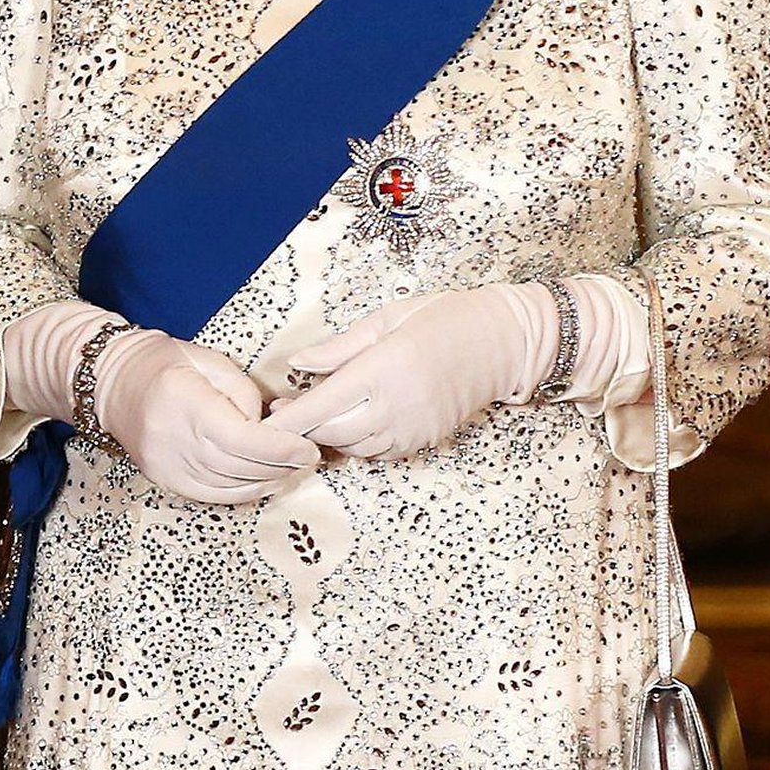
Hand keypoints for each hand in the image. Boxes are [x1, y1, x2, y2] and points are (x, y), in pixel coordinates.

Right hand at [96, 332, 320, 504]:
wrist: (114, 382)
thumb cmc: (165, 362)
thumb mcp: (210, 360)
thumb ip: (243, 393)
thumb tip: (268, 425)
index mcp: (186, 403)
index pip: (242, 439)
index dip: (280, 449)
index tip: (308, 448)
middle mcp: (173, 441)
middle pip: (239, 466)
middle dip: (281, 465)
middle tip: (310, 457)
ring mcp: (166, 467)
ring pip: (228, 487)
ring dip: (267, 481)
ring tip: (293, 468)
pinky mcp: (165, 480)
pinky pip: (211, 495)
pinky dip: (242, 492)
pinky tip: (264, 481)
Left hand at [263, 285, 559, 459]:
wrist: (501, 342)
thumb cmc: (444, 318)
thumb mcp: (388, 318)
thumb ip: (340, 346)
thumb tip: (298, 362)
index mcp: (384, 369)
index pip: (322, 406)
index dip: (289, 418)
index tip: (267, 419)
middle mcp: (397, 407)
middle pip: (331, 432)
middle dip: (303, 426)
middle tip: (285, 408)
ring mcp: (413, 429)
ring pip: (352, 447)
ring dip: (329, 434)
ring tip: (315, 411)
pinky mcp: (424, 441)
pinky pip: (377, 452)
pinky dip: (357, 441)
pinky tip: (352, 419)